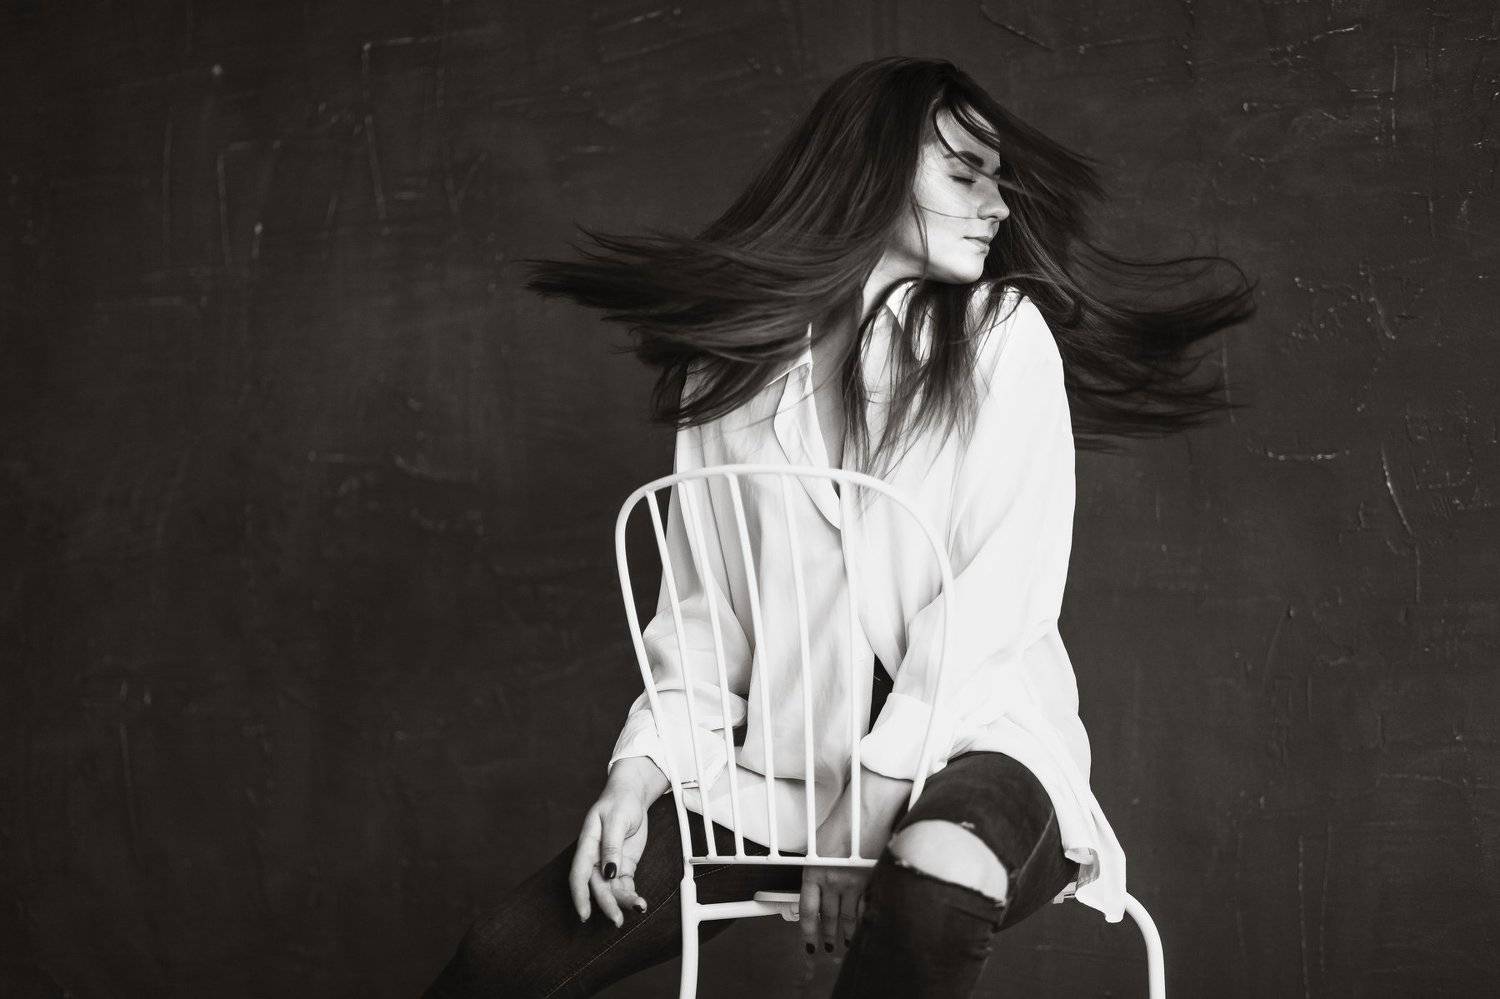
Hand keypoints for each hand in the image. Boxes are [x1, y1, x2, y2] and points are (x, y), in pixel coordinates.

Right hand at [568, 758, 666, 926]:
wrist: (631, 795)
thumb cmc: (619, 802)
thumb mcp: (616, 819)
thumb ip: (611, 845)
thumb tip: (608, 871)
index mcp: (587, 844)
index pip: (578, 874)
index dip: (580, 896)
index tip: (585, 914)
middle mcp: (595, 857)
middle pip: (598, 886)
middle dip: (607, 904)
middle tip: (617, 920)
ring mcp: (609, 863)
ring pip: (612, 888)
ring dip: (622, 901)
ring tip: (638, 908)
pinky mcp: (622, 866)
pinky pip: (624, 885)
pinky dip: (630, 894)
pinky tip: (639, 902)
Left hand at [798, 767, 911, 954]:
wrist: (866, 812)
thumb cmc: (842, 822)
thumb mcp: (819, 847)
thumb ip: (816, 869)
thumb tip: (816, 887)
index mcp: (814, 872)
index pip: (808, 910)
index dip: (808, 931)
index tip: (809, 944)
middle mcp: (832, 881)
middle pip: (829, 917)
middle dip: (828, 936)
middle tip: (829, 949)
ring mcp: (853, 883)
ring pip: (849, 917)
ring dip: (846, 933)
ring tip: (845, 944)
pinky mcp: (871, 880)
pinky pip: (867, 907)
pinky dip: (864, 921)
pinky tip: (864, 929)